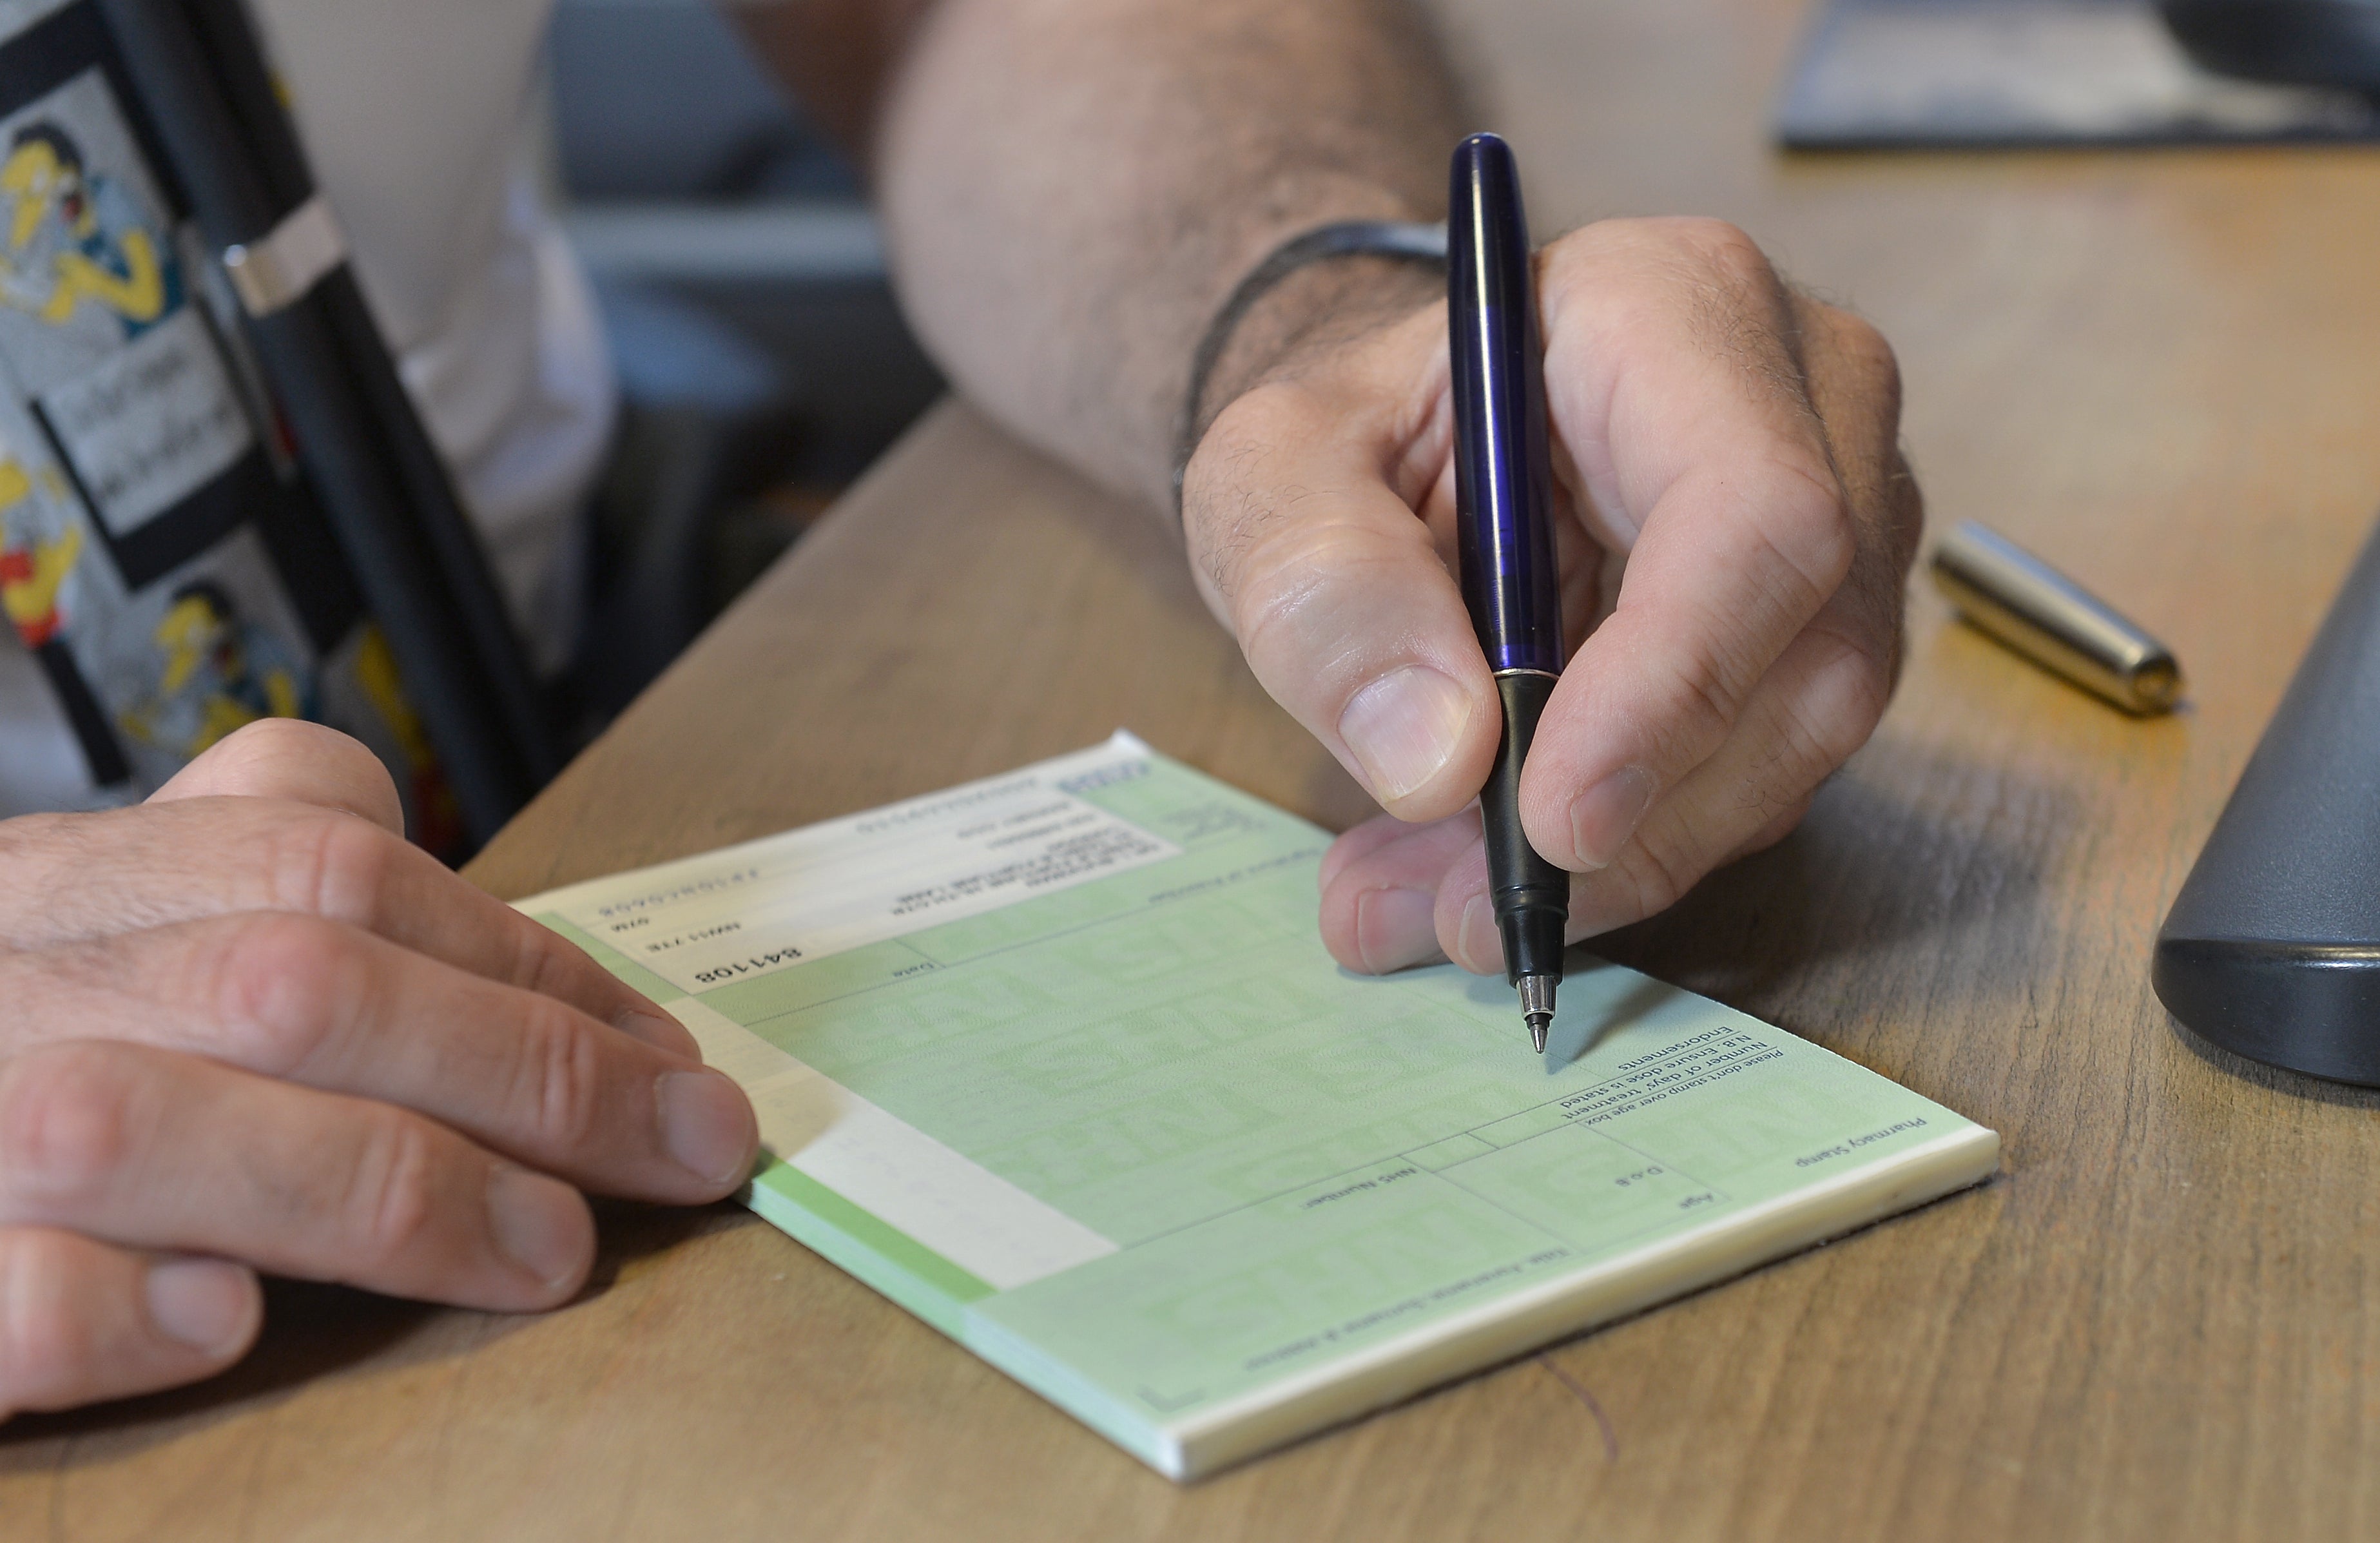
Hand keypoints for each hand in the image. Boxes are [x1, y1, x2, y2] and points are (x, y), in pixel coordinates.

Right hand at [0, 720, 757, 1417]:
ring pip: (154, 1127)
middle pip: (300, 988)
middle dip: (524, 1073)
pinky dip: (101, 1308)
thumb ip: (223, 840)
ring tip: (545, 1251)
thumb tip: (368, 809)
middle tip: (690, 1153)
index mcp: (99, 880)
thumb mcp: (95, 895)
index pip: (354, 890)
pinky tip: (227, 1318)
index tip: (675, 1062)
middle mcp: (29, 976)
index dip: (538, 976)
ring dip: (378, 1192)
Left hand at [1182, 217, 1919, 973]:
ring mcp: (1842, 527)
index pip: (1755, 510)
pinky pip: (1757, 782)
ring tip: (1431, 901)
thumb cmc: (1350, 433)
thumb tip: (1437, 756)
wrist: (1397, 449)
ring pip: (1793, 748)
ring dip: (1619, 862)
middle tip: (1455, 912)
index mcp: (1679, 308)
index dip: (1672, 685)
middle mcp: (1808, 406)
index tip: (1552, 822)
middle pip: (1805, 657)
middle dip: (1633, 821)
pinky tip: (1487, 872)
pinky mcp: (1813, 637)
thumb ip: (1323, 585)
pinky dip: (1625, 853)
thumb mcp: (1267, 473)